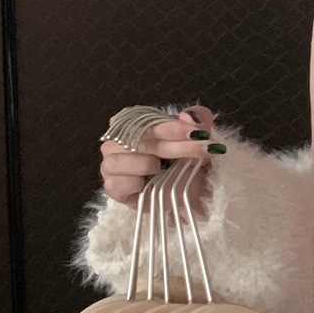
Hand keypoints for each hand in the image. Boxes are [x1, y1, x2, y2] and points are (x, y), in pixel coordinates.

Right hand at [100, 104, 223, 218]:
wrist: (187, 196)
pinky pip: (116, 183)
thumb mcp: (197, 137)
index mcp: (133, 120)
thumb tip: (188, 116)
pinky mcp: (113, 187)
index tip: (196, 133)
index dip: (172, 127)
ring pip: (119, 160)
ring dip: (147, 165)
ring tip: (162, 170)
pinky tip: (146, 185)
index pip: (147, 119)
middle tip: (202, 151)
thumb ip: (197, 117)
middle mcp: (117, 139)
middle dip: (175, 147)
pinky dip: (134, 184)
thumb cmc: (186, 164)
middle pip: (139, 140)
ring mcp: (110, 163)